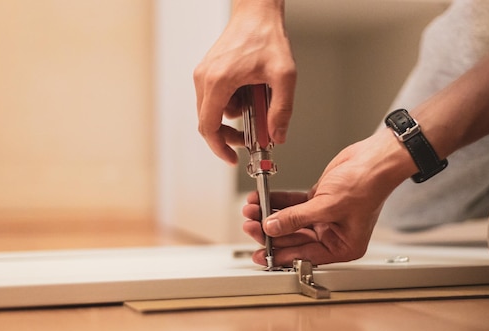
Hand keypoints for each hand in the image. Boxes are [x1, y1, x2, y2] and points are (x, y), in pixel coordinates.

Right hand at [193, 0, 296, 163]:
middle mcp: (204, 79)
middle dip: (229, 135)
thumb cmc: (267, 37)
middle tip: (250, 137)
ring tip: (256, 103)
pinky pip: (215, 99)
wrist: (257, 13)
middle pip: (208, 122)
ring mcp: (203, 75)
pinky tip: (249, 92)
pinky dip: (231, 104)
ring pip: (213, 111)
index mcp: (218, 82)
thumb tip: (276, 135)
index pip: (209, 127)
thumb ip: (282, 110)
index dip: (220, 148)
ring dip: (234, 117)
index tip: (232, 158)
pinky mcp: (207, 72)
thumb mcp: (284, 76)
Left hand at [242, 131, 413, 265]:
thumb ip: (296, 218)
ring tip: (252, 211)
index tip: (261, 254)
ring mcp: (325, 217)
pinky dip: (277, 202)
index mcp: (343, 246)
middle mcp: (334, 234)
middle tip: (251, 227)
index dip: (280, 255)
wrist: (374, 158)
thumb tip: (272, 228)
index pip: (305, 256)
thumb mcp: (327, 206)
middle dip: (270, 232)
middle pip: (294, 238)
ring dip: (270, 215)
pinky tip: (262, 200)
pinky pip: (293, 204)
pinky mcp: (319, 200)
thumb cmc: (367, 184)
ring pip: (290, 221)